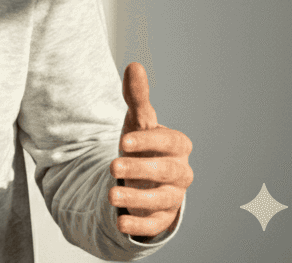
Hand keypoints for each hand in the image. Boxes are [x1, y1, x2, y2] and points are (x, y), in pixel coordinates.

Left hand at [111, 62, 193, 239]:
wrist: (143, 175)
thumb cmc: (142, 143)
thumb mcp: (138, 120)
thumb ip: (136, 97)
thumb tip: (134, 65)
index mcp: (177, 146)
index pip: (170, 142)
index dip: (149, 141)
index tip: (124, 141)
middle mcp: (180, 172)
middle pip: (168, 171)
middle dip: (141, 169)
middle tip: (112, 166)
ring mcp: (173, 196)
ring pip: (163, 200)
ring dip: (137, 199)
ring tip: (111, 196)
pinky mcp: (162, 217)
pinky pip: (155, 224)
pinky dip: (139, 225)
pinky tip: (120, 223)